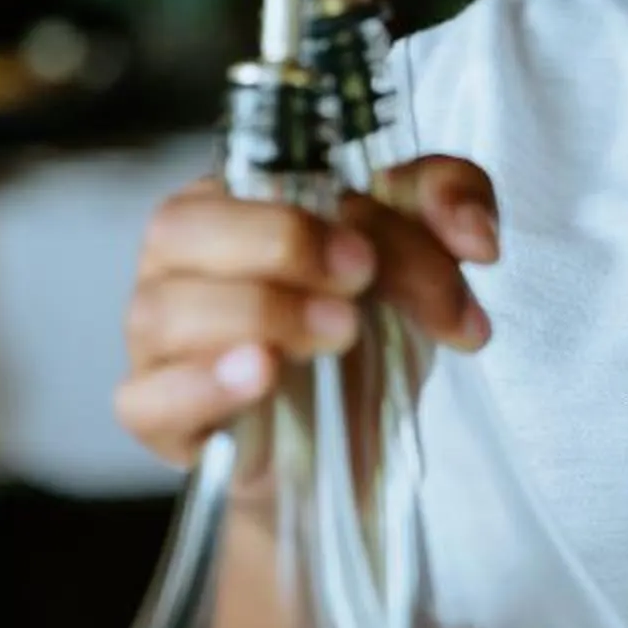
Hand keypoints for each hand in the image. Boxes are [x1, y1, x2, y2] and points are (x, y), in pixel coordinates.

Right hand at [116, 154, 499, 467]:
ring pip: (165, 308)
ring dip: (259, 312)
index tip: (420, 257)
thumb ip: (449, 204)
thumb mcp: (417, 258)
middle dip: (282, 243)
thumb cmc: (364, 337)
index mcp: (231, 202)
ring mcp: (156, 343)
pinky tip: (263, 376)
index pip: (268, 174)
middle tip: (360, 283)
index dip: (351, 210)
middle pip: (183, 225)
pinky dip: (205, 384)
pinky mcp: (155, 417)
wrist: (348, 453)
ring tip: (337, 335)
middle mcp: (178, 264)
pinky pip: (149, 397)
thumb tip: (478, 232)